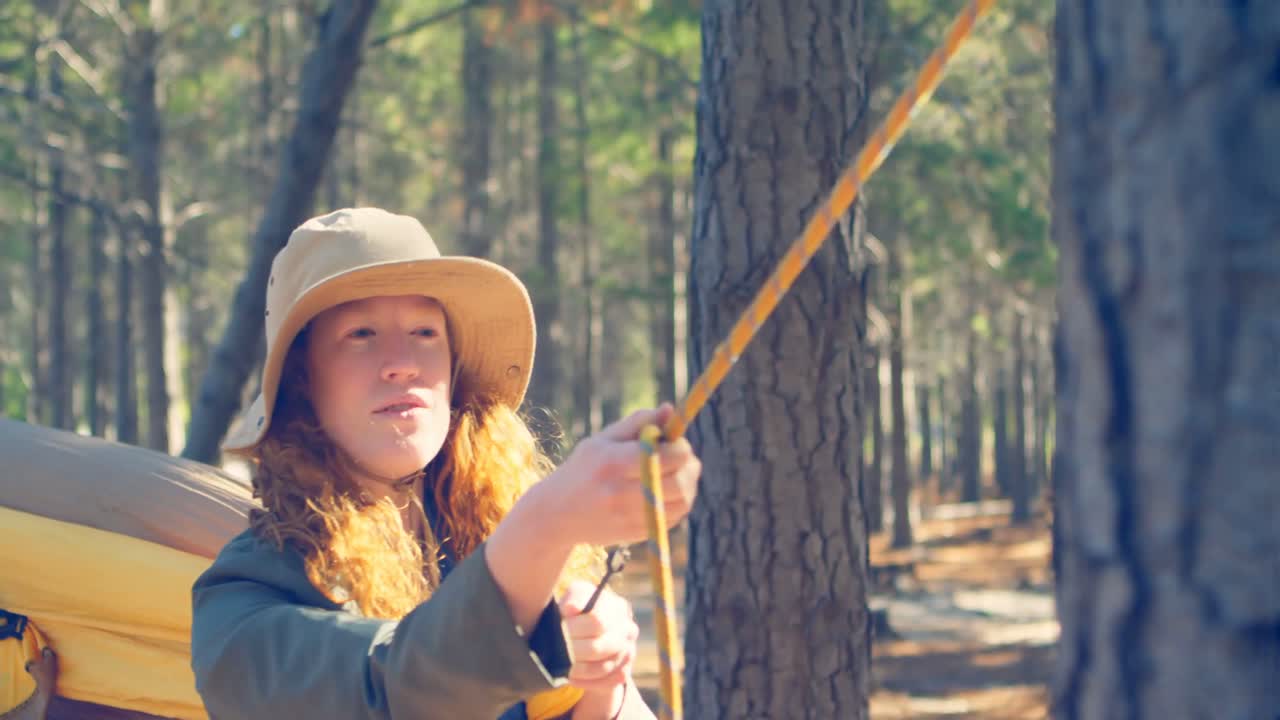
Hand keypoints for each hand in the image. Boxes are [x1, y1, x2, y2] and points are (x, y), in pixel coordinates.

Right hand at [542, 404, 701, 547]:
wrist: (556, 514)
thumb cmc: (584, 468)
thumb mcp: (602, 439)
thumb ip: (638, 422)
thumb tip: (670, 410)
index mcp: (612, 462)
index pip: (665, 456)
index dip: (680, 446)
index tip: (676, 441)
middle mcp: (620, 492)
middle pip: (679, 482)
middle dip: (689, 466)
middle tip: (685, 458)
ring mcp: (628, 517)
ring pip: (682, 502)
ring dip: (689, 485)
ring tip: (679, 473)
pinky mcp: (635, 534)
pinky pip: (673, 518)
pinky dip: (679, 503)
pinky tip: (668, 492)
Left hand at [559, 581, 636, 713]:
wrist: (591, 632)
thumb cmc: (580, 610)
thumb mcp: (575, 596)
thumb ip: (574, 598)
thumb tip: (570, 608)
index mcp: (617, 608)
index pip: (597, 621)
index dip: (575, 628)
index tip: (560, 629)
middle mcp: (628, 630)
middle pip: (599, 647)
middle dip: (573, 651)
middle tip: (557, 652)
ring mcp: (628, 652)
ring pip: (602, 668)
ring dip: (578, 669)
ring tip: (562, 667)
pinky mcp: (623, 672)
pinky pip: (605, 682)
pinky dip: (586, 682)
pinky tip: (572, 678)